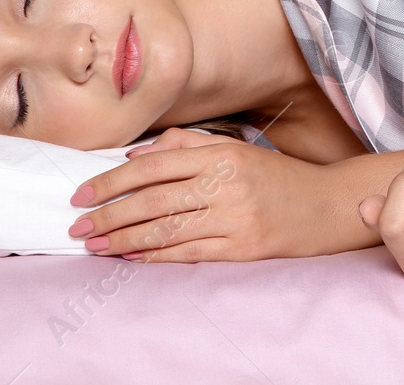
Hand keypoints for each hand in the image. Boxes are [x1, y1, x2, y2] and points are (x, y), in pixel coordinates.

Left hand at [67, 127, 334, 261]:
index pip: (153, 166)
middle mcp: (227, 184)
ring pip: (166, 230)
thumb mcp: (237, 149)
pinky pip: (189, 253)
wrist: (326, 206)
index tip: (82, 194)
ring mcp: (235, 218)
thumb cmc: (277, 176)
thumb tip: (134, 157)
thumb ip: (187, 145)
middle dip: (108, 215)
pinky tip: (132, 258)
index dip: (112, 181)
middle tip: (77, 226)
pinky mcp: (242, 247)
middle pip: (153, 200)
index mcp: (222, 154)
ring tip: (95, 246)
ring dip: (124, 240)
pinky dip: (155, 257)